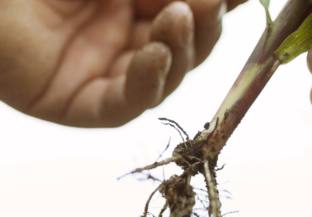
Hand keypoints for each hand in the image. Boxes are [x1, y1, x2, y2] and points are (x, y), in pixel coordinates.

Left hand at [0, 0, 245, 126]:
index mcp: (133, 5)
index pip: (190, 12)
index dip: (219, 6)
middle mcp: (125, 40)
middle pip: (185, 48)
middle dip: (205, 27)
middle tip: (212, 5)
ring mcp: (107, 74)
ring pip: (163, 77)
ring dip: (180, 50)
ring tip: (179, 18)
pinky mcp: (83, 105)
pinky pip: (124, 104)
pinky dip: (146, 82)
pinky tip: (154, 55)